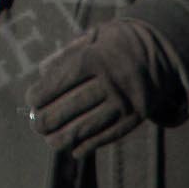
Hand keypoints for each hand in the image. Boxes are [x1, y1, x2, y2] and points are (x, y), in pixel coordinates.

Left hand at [25, 19, 178, 158]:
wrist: (157, 53)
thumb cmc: (112, 46)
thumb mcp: (91, 38)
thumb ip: (65, 54)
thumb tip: (41, 74)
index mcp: (96, 58)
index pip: (62, 80)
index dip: (43, 93)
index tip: (31, 100)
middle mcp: (111, 81)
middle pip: (73, 106)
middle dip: (49, 119)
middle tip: (36, 124)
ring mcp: (124, 102)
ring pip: (89, 126)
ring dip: (65, 137)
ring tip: (50, 140)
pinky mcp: (134, 118)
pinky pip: (108, 136)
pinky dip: (89, 145)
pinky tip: (74, 149)